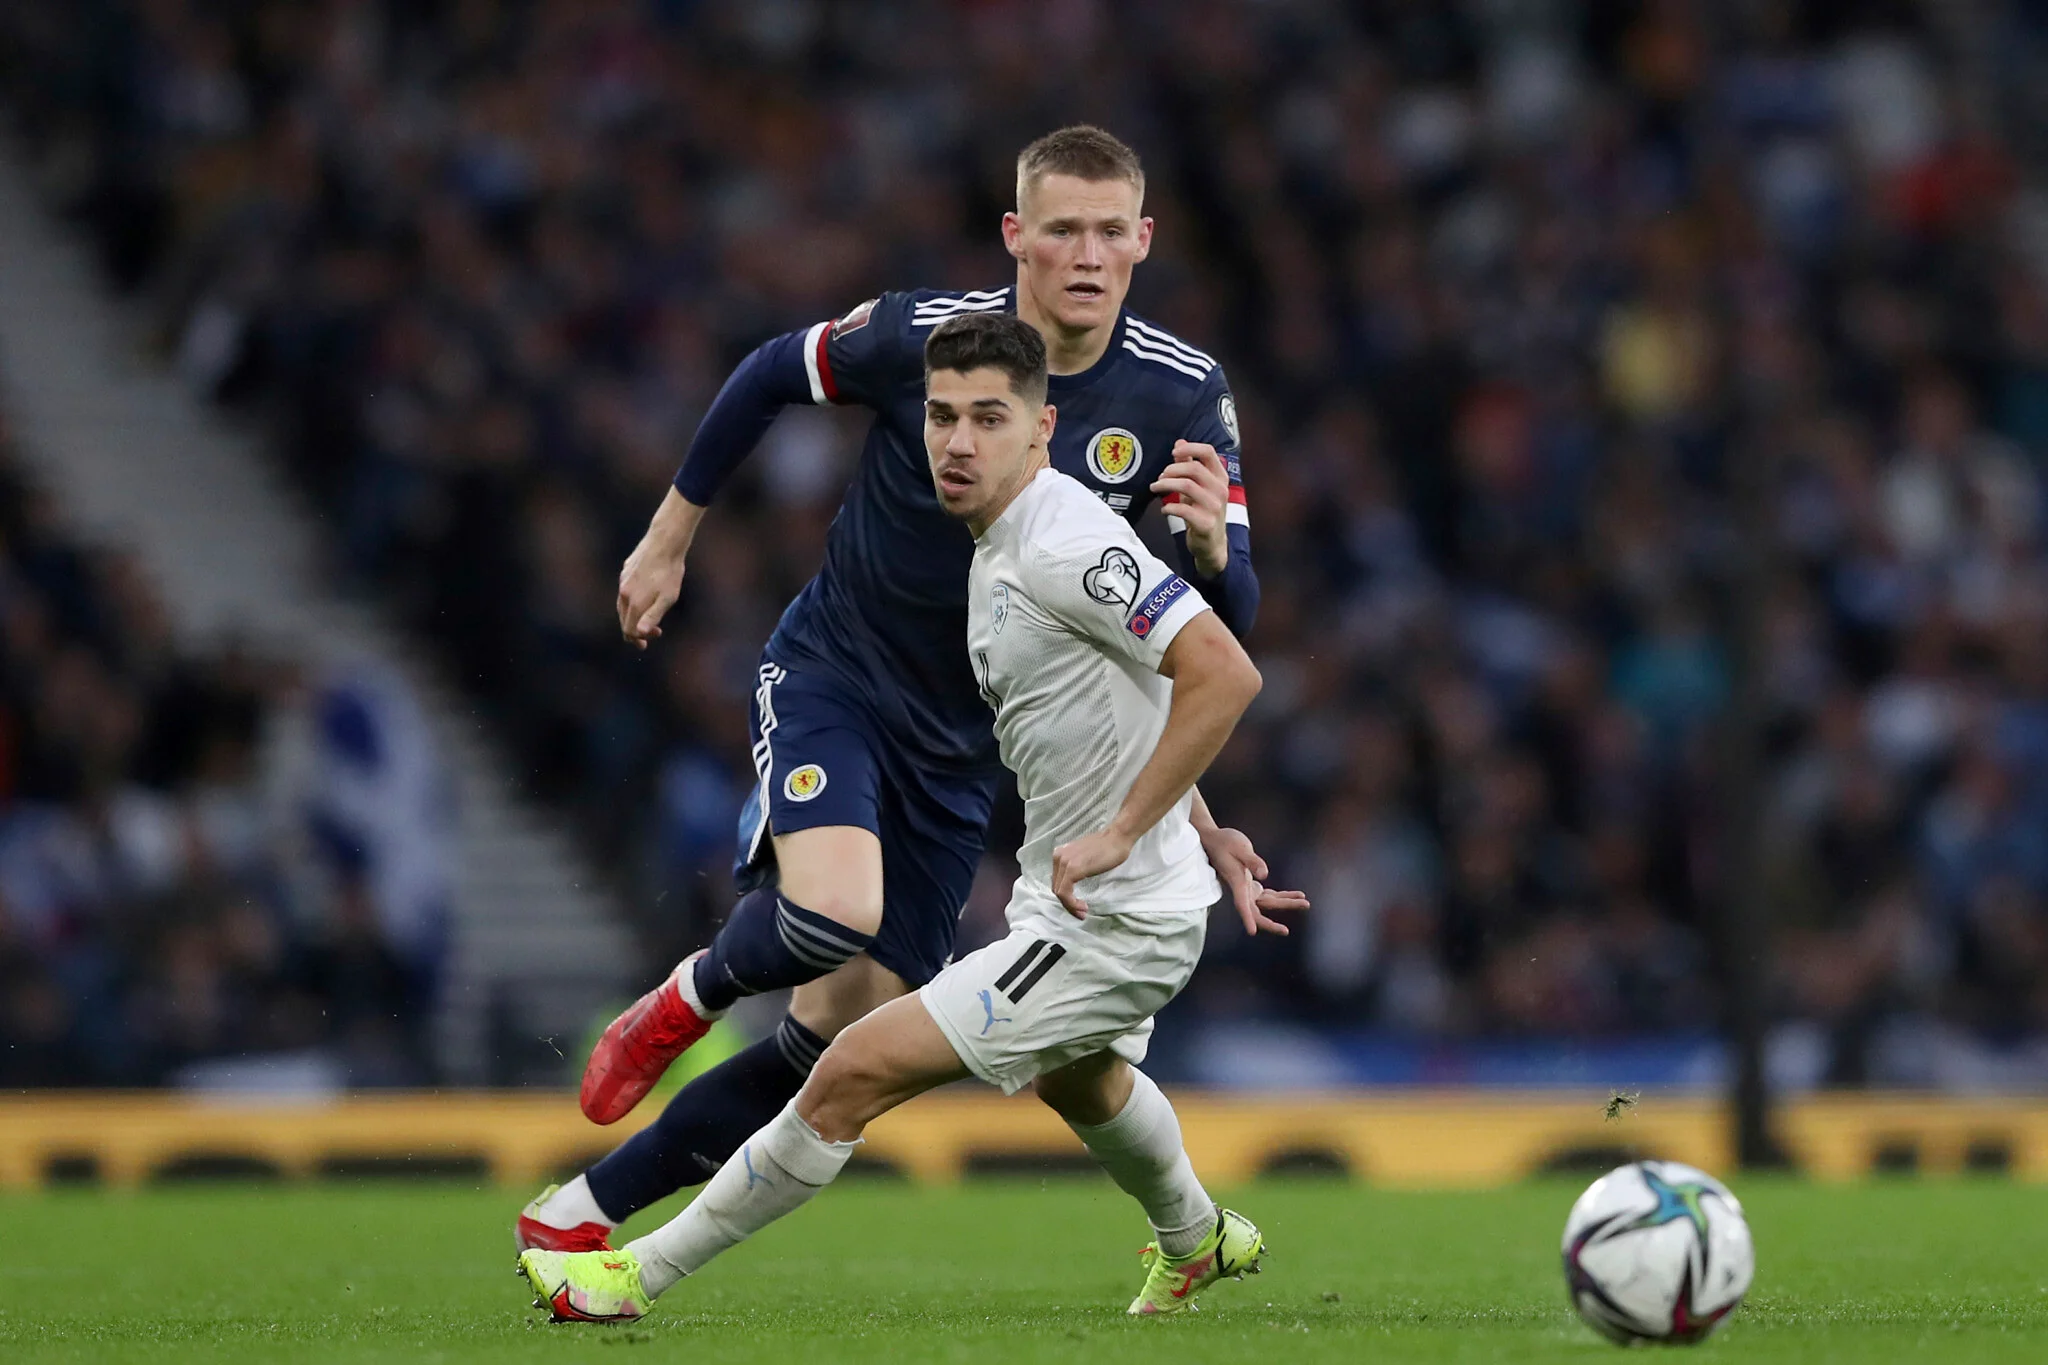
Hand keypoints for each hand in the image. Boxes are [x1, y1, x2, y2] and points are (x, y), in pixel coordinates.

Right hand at [616, 491, 703, 649]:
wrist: (664, 543)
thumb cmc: (670, 572)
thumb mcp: (667, 598)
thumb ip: (652, 616)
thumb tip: (638, 633)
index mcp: (633, 602)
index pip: (629, 630)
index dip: (638, 639)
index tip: (651, 640)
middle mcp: (623, 593)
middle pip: (623, 619)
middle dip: (636, 630)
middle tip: (654, 633)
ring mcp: (623, 580)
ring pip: (623, 605)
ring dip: (634, 615)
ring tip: (648, 617)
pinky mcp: (626, 571)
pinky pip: (625, 591)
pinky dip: (633, 600)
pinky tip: (645, 596)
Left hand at [1051, 827, 1136, 917]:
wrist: (1117, 838)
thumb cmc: (1107, 848)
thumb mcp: (1085, 859)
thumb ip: (1075, 868)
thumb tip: (1071, 882)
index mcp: (1060, 854)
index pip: (1057, 881)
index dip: (1066, 897)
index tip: (1079, 905)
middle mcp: (1058, 857)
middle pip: (1056, 888)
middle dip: (1068, 904)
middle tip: (1081, 912)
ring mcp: (1064, 862)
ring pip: (1059, 893)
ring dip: (1070, 906)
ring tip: (1083, 911)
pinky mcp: (1072, 869)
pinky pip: (1065, 892)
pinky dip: (1072, 903)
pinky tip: (1082, 906)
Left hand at [1150, 441, 1230, 575]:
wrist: (1212, 544)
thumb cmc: (1203, 511)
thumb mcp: (1198, 486)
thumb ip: (1189, 465)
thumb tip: (1180, 442)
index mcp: (1220, 477)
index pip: (1209, 452)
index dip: (1189, 449)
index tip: (1173, 452)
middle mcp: (1220, 490)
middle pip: (1194, 469)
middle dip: (1171, 470)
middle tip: (1160, 477)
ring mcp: (1214, 507)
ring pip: (1187, 485)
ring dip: (1166, 485)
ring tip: (1155, 488)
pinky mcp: (1205, 523)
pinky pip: (1183, 509)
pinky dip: (1169, 507)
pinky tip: (1164, 509)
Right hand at [1199, 823, 1308, 935]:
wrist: (1214, 840)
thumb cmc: (1224, 842)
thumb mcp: (1240, 847)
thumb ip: (1252, 861)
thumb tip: (1265, 875)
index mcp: (1237, 882)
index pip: (1241, 904)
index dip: (1246, 918)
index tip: (1251, 932)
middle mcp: (1242, 889)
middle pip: (1256, 912)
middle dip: (1271, 924)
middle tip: (1285, 931)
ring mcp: (1247, 888)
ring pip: (1268, 903)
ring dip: (1286, 904)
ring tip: (1305, 903)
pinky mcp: (1251, 884)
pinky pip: (1269, 894)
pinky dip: (1283, 895)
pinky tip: (1296, 895)